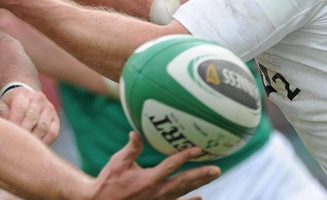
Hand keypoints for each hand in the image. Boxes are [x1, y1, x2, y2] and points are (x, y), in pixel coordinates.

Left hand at [0, 87, 60, 144]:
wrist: (27, 99)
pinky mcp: (55, 118)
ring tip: (24, 148)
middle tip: (15, 144)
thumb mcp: (2, 106)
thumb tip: (4, 129)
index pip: (20, 108)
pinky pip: (53, 132)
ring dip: (33, 138)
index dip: (15, 123)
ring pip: (43, 126)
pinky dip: (45, 142)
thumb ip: (2, 115)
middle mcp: (38, 98)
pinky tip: (36, 147)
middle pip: (32, 117)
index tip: (9, 135)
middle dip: (23, 132)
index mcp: (22, 94)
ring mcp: (48, 108)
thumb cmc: (10, 106)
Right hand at [89, 132, 219, 199]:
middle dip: (201, 175)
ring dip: (199, 184)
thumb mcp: (118, 162)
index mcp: (148, 179)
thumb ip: (131, 148)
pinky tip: (200, 197)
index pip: (171, 166)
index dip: (186, 156)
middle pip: (183, 182)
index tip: (199, 149)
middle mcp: (157, 192)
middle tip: (217, 168)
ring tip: (214, 175)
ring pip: (183, 192)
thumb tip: (136, 132)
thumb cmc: (109, 180)